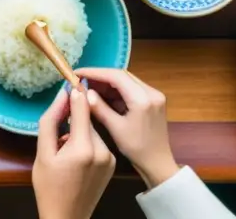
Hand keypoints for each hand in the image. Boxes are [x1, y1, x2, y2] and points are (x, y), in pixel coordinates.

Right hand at [33, 87, 115, 218]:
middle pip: (91, 117)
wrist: (67, 217)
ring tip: (65, 138)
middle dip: (80, 108)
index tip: (72, 78)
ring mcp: (109, 157)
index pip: (84, 107)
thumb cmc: (49, 187)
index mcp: (84, 147)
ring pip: (95, 128)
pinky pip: (99, 139)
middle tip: (65, 107)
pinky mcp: (112, 162)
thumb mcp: (43, 152)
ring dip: (83, 124)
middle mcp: (103, 151)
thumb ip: (51, 120)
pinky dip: (88, 137)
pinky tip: (75, 149)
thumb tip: (63, 95)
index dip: (79, 89)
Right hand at [77, 68, 179, 188]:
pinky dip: (117, 90)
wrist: (158, 163)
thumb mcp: (115, 128)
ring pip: (126, 80)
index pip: (116, 76)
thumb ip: (99, 107)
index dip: (94, 72)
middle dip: (100, 76)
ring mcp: (154, 95)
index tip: (77, 73)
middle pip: (121, 75)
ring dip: (108, 83)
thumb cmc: (137, 148)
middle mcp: (151, 92)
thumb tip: (84, 92)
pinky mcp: (153, 99)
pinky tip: (104, 95)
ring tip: (89, 88)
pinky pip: (131, 88)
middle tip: (81, 81)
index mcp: (142, 99)